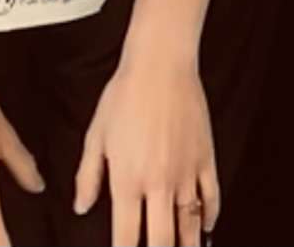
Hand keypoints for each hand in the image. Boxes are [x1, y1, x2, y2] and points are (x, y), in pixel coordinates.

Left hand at [74, 45, 217, 244]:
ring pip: (190, 226)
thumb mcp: (96, 135)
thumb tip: (81, 207)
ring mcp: (186, 173)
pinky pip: (212, 198)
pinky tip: (205, 228)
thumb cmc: (125, 95)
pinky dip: (210, 218)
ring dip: (187, 246)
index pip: (126, 236)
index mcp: (127, 180)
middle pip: (162, 240)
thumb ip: (88, 176)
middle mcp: (158, 183)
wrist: (160, 64)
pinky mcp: (205, 159)